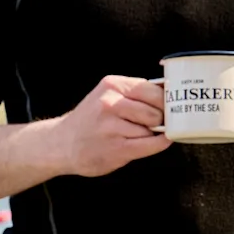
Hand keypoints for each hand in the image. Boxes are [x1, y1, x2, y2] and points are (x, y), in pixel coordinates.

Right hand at [51, 76, 170, 176]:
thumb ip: (134, 93)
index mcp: (111, 85)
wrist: (61, 144)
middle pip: (156, 110)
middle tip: (152, 123)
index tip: (166, 108)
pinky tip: (155, 143)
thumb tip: (171, 92)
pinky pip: (150, 145)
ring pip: (152, 129)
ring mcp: (112, 127)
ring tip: (136, 134)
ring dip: (152, 133)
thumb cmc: (91, 120)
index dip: (165, 101)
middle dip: (160, 119)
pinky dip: (158, 144)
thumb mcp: (107, 95)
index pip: (154, 90)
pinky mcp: (116, 148)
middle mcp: (110, 103)